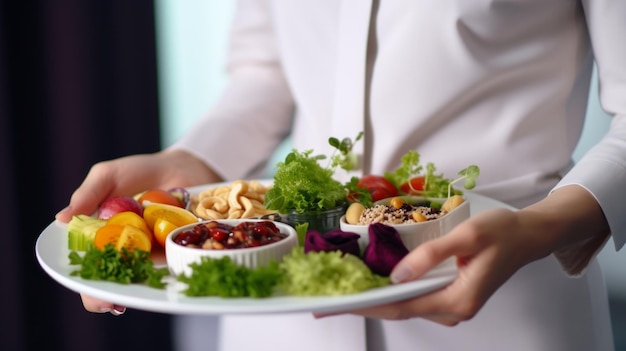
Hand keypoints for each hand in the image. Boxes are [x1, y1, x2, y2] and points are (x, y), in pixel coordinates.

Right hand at [56, 149, 221, 314]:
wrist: (180, 165)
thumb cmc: (138, 171)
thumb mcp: (108, 176)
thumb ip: (88, 194)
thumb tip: (62, 219)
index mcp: (104, 238)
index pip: (91, 268)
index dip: (88, 287)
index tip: (94, 297)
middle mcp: (129, 250)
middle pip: (117, 280)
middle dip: (114, 296)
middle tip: (114, 305)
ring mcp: (155, 250)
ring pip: (147, 277)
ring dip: (146, 288)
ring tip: (143, 294)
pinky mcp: (179, 245)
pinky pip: (175, 260)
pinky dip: (175, 269)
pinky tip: (175, 275)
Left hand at [322, 185, 608, 325]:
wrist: (530, 236)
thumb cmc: (502, 233)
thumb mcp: (466, 237)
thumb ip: (431, 257)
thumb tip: (397, 276)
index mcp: (456, 301)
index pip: (399, 307)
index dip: (363, 306)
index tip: (334, 304)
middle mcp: (452, 311)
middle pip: (398, 310)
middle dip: (361, 305)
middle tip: (324, 302)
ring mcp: (451, 306)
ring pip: (405, 305)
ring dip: (374, 298)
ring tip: (341, 290)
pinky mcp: (450, 297)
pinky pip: (414, 298)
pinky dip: (391, 292)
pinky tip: (372, 284)